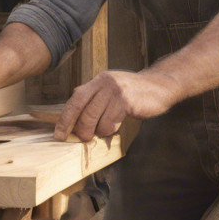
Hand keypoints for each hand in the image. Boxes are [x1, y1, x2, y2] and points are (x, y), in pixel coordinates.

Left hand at [54, 70, 178, 141]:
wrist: (159, 86)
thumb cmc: (133, 92)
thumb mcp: (110, 89)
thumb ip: (94, 97)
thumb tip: (74, 113)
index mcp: (97, 81)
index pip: (74, 101)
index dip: (65, 119)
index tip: (59, 135)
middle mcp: (103, 83)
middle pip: (82, 111)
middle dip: (80, 129)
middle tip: (84, 138)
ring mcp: (114, 91)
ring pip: (95, 119)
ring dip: (98, 131)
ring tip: (106, 129)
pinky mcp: (125, 101)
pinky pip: (110, 122)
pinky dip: (110, 130)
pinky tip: (116, 126)